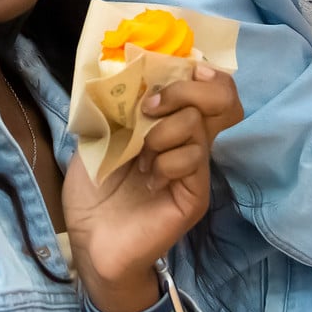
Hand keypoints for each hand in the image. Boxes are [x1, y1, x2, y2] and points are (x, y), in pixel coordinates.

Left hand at [62, 64, 239, 311]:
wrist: (90, 241)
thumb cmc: (93, 190)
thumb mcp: (97, 136)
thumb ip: (117, 106)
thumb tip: (127, 72)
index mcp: (170, 122)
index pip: (209, 87)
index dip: (202, 72)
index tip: (177, 69)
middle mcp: (190, 142)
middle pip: (222, 98)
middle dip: (184, 90)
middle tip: (149, 106)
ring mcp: (196, 169)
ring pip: (197, 126)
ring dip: (161, 132)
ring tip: (139, 156)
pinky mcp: (194, 194)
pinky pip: (192, 160)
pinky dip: (165, 161)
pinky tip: (147, 179)